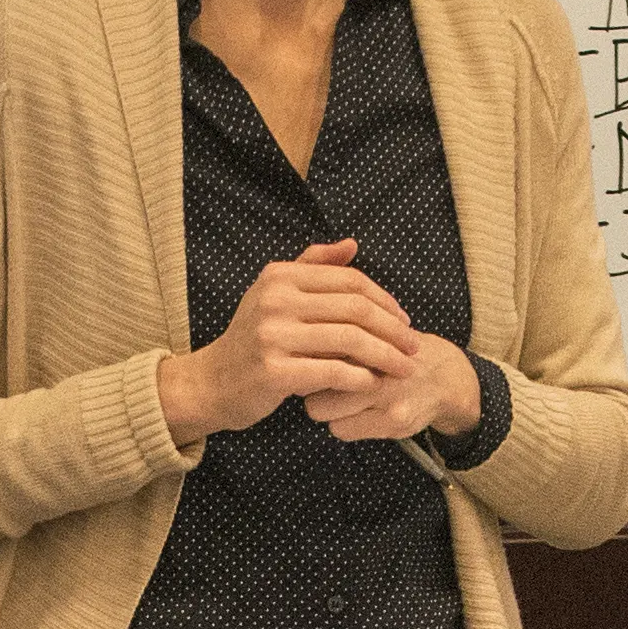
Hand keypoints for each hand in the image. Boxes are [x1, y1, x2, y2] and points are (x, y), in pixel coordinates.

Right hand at [157, 239, 418, 444]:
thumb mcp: (275, 292)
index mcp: (280, 276)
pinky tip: (375, 384)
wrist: (213, 381)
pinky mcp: (274, 371)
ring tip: (405, 368)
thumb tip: (353, 244)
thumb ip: (312, 265)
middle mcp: (275, 299)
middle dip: (393, 328)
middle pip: (355, 309)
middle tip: (415, 346)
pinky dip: (361, 378)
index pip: (350, 280)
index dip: (385, 299)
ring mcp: (273, 335)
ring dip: (386, 356)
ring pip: (350, 340)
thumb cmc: (252, 336)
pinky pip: (333, 372)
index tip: (405, 319)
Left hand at [302, 330, 480, 442]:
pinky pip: (343, 431)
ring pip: (324, 410)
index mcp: (368, 332)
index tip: (303, 359)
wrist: (446, 377)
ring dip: (324, 408)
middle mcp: (377, 360)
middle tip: (318, 382)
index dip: (303, 354)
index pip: (315, 346)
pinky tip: (355, 414)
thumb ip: (336, 334)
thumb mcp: (371, 329)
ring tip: (338, 399)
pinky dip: (342, 424)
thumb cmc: (397, 350)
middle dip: (308, 383)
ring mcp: (386, 393)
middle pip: (313, 380)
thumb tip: (294, 347)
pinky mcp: (393, 421)